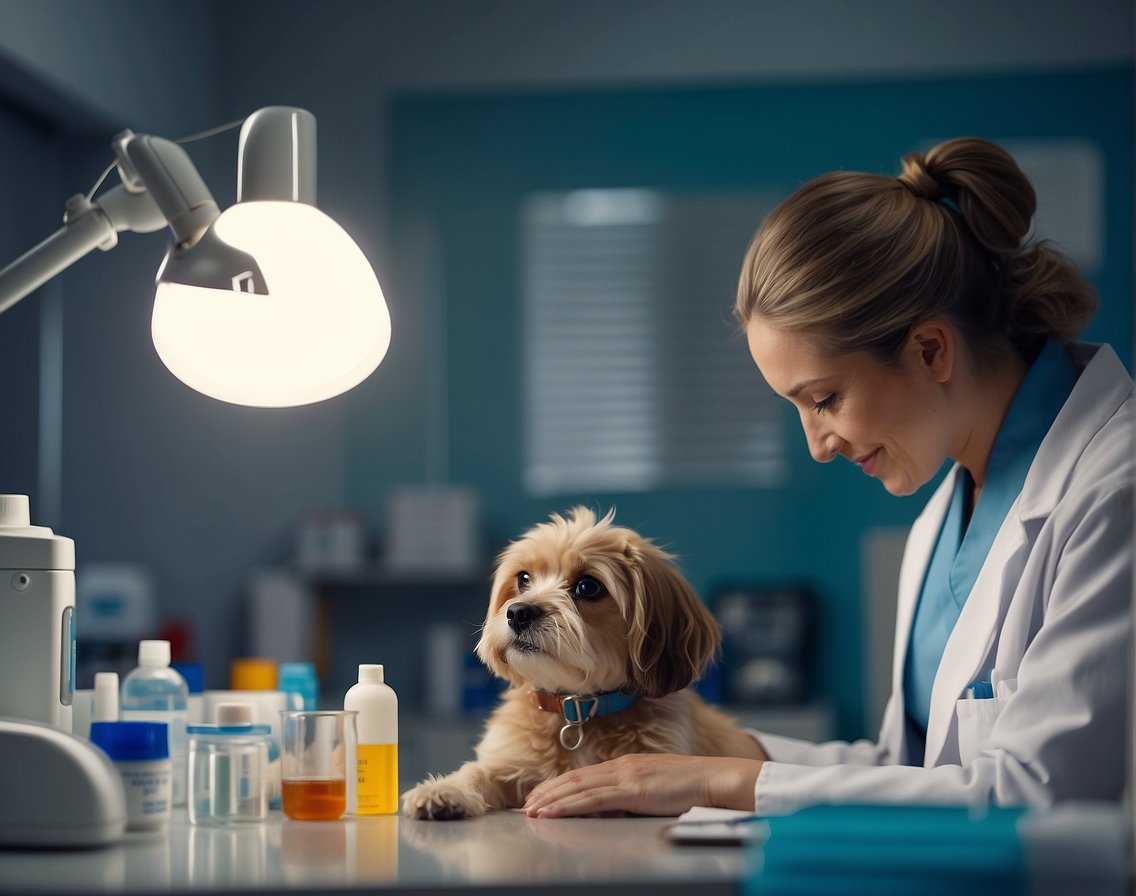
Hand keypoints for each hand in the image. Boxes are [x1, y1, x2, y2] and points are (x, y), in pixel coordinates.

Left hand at [523, 753, 761, 817]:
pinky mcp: (633, 790)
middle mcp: (623, 767)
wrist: (715, 779)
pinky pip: (593, 799)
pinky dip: (569, 805)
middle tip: (526, 804)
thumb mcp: (657, 790)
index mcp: (628, 765)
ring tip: (531, 810)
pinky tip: (554, 812)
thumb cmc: (693, 788)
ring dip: (552, 800)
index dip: (560, 786)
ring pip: (579, 788)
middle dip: (548, 792)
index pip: (585, 776)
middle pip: (575, 779)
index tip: (541, 796)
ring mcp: (626, 776)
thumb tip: (615, 810)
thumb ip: (634, 797)